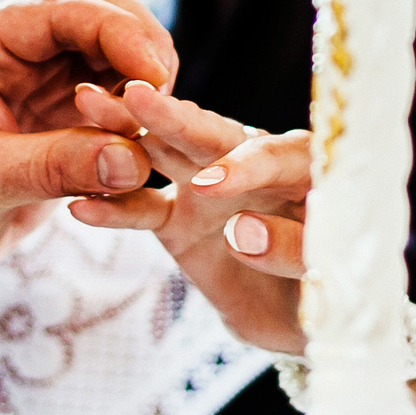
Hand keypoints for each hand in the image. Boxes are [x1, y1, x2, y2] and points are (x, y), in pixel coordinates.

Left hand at [0, 0, 178, 295]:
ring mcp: (42, 82)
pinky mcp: (64, 119)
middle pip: (101, 10)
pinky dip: (138, 122)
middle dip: (141, 47)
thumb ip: (50, 166)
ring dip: (143, 87)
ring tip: (146, 137)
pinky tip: (136, 157)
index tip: (155, 76)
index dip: (117, 32)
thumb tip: (133, 158)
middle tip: (162, 101)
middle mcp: (15, 52)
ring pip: (117, 53)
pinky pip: (119, 102)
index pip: (60, 9)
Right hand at [69, 78, 310, 352]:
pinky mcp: (178, 218)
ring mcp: (210, 186)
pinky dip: (112, 209)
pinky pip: (141, 210)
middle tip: (136, 95)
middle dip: (174, 117)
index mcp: (307, 168)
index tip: (210, 186)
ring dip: (128, 130)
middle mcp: (254, 164)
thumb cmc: (338, 290)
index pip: (278, 156)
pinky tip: (77, 206)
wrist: (306, 320)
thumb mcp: (333, 279)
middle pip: (214, 135)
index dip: (245, 167)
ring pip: (168, 153)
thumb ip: (295, 249)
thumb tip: (242, 232)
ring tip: (87, 104)